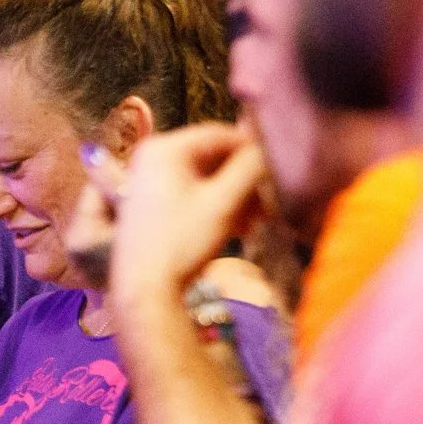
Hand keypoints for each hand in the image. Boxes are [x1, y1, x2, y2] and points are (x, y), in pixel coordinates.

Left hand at [74, 123, 267, 319]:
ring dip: (234, 195)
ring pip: (204, 178)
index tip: (277, 167)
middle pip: (212, 157)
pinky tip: (239, 227)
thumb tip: (268, 148)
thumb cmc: (181, 244)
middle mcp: (151, 157)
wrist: (145, 289)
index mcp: (164, 149)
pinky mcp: (150, 203)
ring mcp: (148, 180)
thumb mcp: (223, 203)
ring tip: (257, 220)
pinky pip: (191, 193)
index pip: (219, 134)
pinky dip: (215, 205)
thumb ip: (249, 169)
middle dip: (244, 179)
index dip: (252, 149)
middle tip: (268, 202)